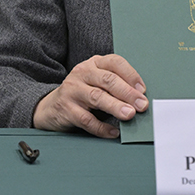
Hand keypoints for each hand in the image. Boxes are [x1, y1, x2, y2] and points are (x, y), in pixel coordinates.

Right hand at [31, 54, 146, 138]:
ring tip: (129, 114)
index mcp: (94, 63)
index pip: (115, 62)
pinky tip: (113, 132)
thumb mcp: (97, 82)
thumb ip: (115, 85)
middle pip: (107, 80)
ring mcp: (73, 90)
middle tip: (141, 105)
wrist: (51, 106)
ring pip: (97, 97)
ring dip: (115, 106)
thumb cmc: (82, 93)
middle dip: (127, 93)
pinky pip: (86, 119)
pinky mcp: (66, 108)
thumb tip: (140, 100)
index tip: (143, 90)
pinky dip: (101, 128)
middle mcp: (82, 73)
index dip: (131, 75)